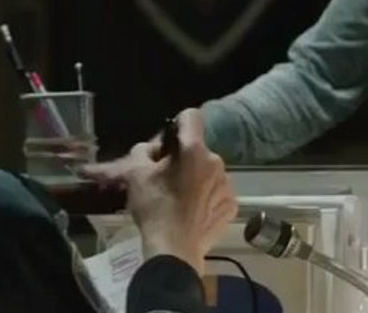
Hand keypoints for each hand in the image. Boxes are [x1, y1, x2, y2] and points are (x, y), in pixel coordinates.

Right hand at [83, 109, 236, 273]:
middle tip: (165, 179)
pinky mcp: (232, 205)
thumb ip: (142, 151)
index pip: (191, 117)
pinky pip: (218, 193)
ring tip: (178, 199)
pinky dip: (207, 198)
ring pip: (209, 172)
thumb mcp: (135, 174)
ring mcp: (227, 184)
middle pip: (197, 149)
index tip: (166, 144)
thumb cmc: (154, 208)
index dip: (177, 125)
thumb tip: (151, 148)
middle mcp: (216, 162)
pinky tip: (192, 213)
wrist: (174, 250)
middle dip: (183, 159)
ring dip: (196, 179)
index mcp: (193, 149)